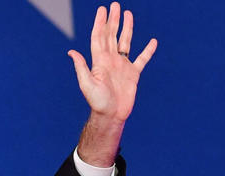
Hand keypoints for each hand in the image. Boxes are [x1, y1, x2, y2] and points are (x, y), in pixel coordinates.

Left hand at [68, 2, 156, 122]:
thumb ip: (82, 67)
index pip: (99, 37)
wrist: (111, 115)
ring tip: (128, 14)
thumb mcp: (87, 84)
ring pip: (125, 42)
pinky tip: (152, 41)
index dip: (100, 23)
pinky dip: (147, 51)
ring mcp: (122, 66)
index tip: (102, 10)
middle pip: (112, 36)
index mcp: (99, 61)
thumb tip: (71, 52)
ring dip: (127, 28)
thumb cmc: (97, 102)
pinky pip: (141, 59)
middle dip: (113, 20)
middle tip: (115, 5)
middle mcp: (110, 60)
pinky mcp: (133, 74)